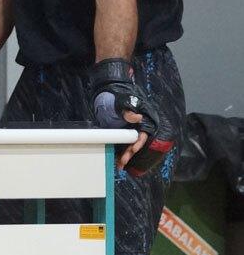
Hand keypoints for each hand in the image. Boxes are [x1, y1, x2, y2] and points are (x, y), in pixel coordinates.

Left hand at [88, 58, 172, 173]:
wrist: (111, 89)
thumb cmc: (118, 93)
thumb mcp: (121, 100)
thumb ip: (128, 109)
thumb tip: (137, 118)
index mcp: (144, 119)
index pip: (143, 135)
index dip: (137, 144)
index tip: (131, 151)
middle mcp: (140, 125)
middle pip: (138, 143)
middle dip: (130, 154)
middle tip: (121, 163)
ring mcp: (132, 128)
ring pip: (131, 145)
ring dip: (125, 155)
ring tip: (118, 165)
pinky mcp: (124, 130)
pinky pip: (124, 143)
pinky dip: (121, 151)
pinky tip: (115, 158)